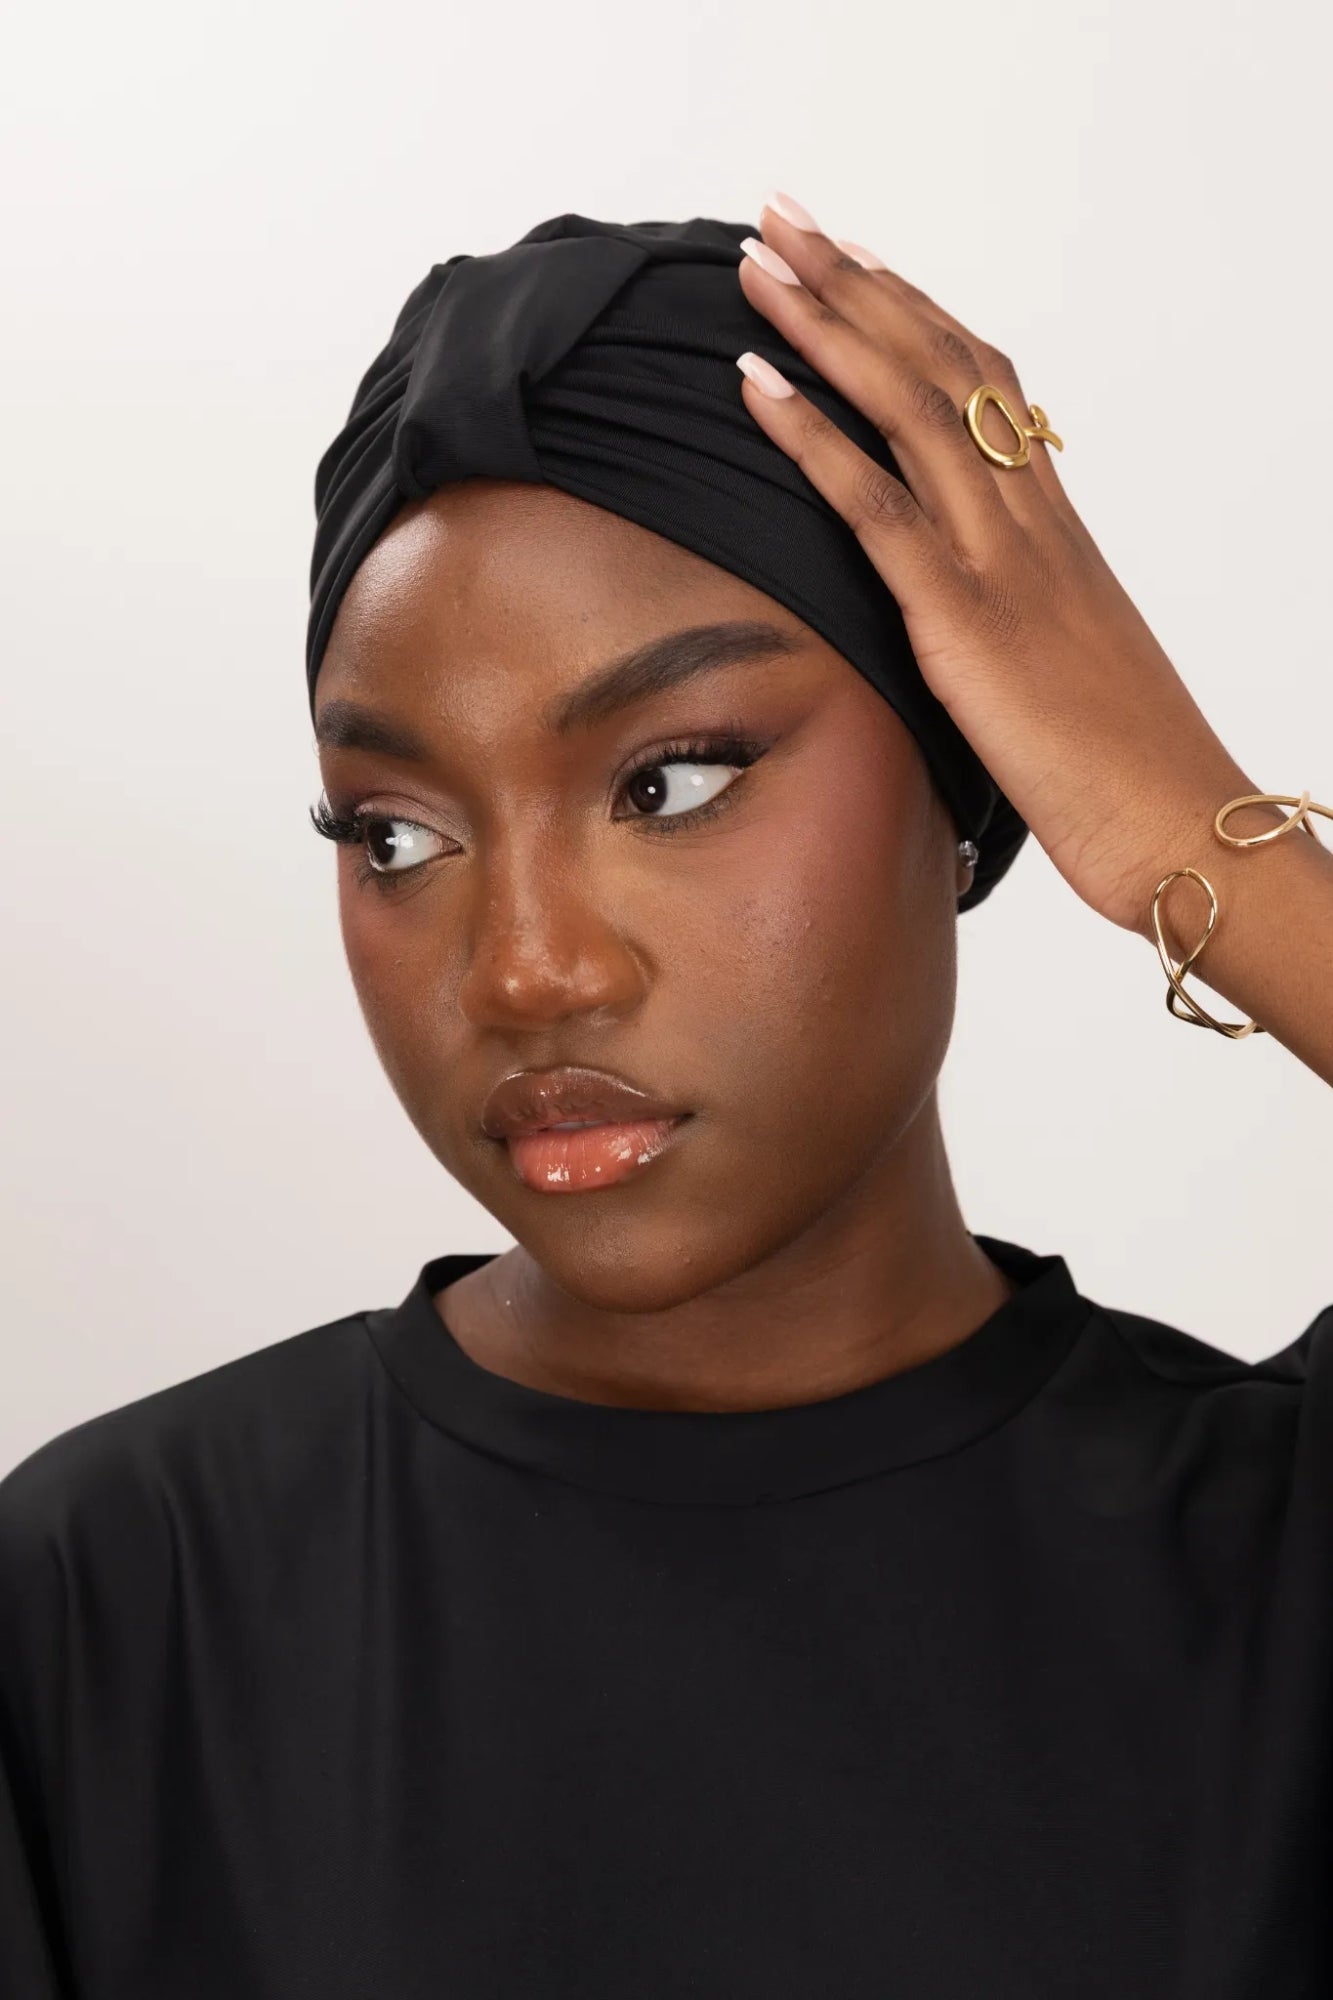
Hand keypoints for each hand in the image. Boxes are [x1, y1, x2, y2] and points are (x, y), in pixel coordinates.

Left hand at [734, 192, 1253, 936]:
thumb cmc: (1125, 767)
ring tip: (758, 263)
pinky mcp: (964, 618)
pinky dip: (812, 437)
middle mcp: (1029, 520)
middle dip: (857, 284)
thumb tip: (963, 622)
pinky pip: (877, 505)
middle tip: (787, 217)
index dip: (915, 312)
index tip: (857, 259)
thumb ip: (1012, 622)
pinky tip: (757, 386)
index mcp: (1053, 528)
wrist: (1179, 822)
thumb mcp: (1062, 671)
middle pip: (940, 365)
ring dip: (826, 325)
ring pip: (909, 406)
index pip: (984, 385)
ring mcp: (999, 561)